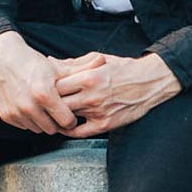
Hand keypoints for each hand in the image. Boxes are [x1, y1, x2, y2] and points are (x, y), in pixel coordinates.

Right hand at [0, 33, 101, 134]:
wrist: (4, 59)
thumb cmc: (34, 63)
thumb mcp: (59, 67)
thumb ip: (81, 68)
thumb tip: (103, 60)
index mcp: (45, 94)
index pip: (67, 121)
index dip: (71, 117)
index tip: (71, 111)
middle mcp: (29, 106)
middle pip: (53, 129)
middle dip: (57, 121)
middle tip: (57, 110)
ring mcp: (16, 112)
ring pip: (38, 129)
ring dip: (43, 122)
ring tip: (44, 107)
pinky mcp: (6, 115)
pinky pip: (25, 126)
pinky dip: (29, 120)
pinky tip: (32, 107)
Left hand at [50, 51, 181, 137]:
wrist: (149, 82)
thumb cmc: (124, 68)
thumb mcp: (99, 59)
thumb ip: (74, 63)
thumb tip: (51, 62)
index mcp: (88, 77)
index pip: (56, 86)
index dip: (47, 88)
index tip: (43, 88)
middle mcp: (91, 95)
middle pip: (58, 103)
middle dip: (49, 103)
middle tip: (42, 103)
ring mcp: (98, 111)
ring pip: (66, 117)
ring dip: (56, 116)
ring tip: (50, 114)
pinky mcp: (105, 124)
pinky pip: (79, 132)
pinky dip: (68, 130)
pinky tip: (64, 126)